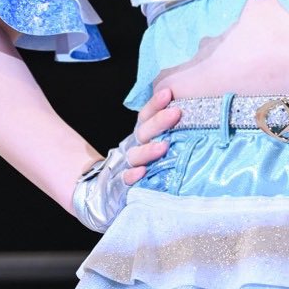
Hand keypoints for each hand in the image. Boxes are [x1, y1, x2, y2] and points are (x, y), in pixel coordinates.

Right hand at [70, 86, 182, 231]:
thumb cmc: (135, 168)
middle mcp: (131, 149)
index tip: (168, 93)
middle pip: (143, 133)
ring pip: (135, 156)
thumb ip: (161, 135)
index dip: (155, 104)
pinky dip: (131, 176)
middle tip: (176, 112)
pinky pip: (125, 180)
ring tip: (163, 146)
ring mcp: (124, 167)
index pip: (145, 117)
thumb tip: (185, 113)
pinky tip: (141, 173)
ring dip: (148, 150)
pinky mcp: (119, 187)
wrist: (103, 195)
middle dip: (159, 122)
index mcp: (138, 138)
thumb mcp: (147, 149)